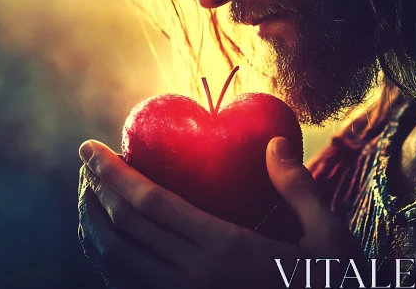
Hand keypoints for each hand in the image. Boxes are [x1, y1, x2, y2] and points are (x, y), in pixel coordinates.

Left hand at [77, 137, 362, 288]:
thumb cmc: (331, 286)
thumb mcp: (328, 239)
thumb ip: (298, 188)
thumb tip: (275, 142)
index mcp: (226, 248)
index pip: (151, 202)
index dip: (112, 172)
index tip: (90, 148)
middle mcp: (194, 278)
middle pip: (124, 228)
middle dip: (95, 190)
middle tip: (85, 162)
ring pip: (115, 262)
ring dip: (91, 225)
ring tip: (84, 196)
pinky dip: (104, 263)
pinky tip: (102, 242)